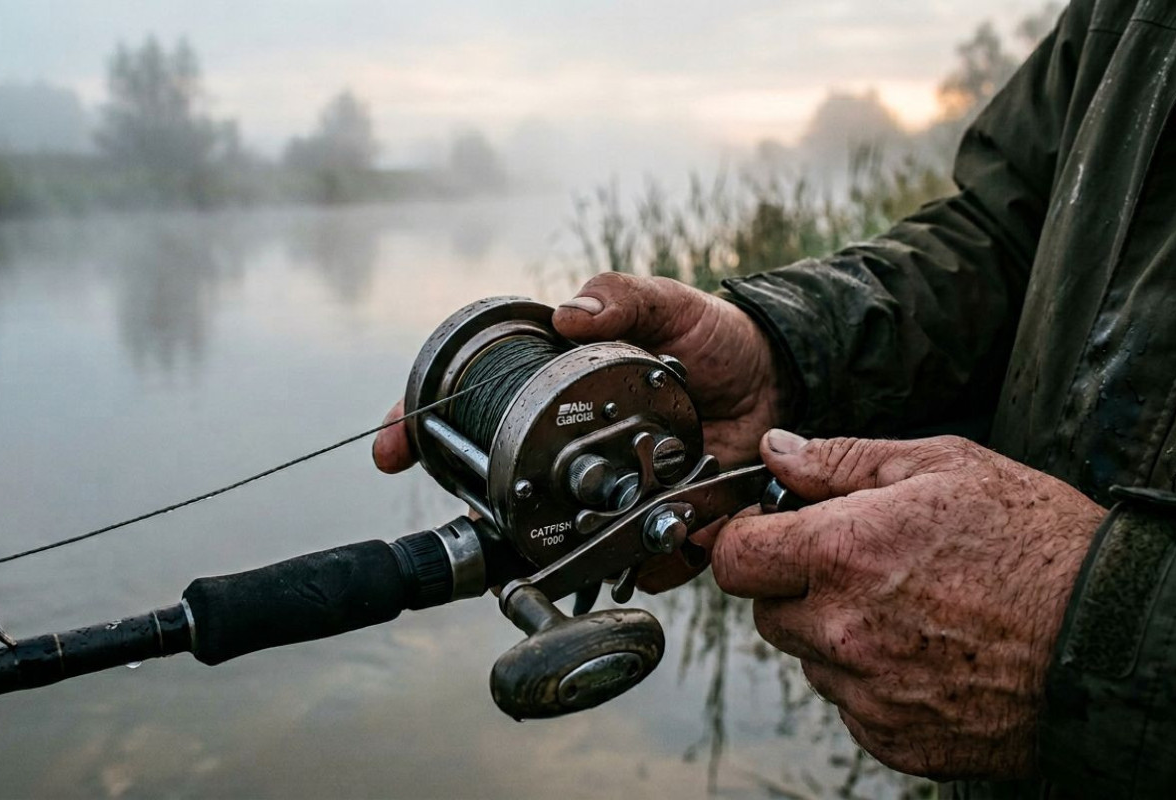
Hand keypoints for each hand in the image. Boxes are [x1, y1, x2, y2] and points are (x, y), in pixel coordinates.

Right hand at [372, 272, 790, 590]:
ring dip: (555, 548)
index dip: (423, 430)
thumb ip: (622, 298)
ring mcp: (610, 491)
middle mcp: (572, 449)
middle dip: (482, 507)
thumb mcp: (670, 304)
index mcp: (558, 393)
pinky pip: (638, 561)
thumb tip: (567, 313)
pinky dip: (641, 570)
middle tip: (474, 514)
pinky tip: (645, 561)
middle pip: (502, 485)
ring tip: (568, 546)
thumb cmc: (714, 339)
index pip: (473, 410)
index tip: (392, 449)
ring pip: (561, 536)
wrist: (783, 381)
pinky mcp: (658, 528)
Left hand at [709, 431, 1104, 778]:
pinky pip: (851, 706)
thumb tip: (776, 452)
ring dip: (835, 635)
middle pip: (766, 611)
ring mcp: (866, 693)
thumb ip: (842, 460)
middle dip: (796, 586)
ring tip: (909, 609)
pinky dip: (872, 682)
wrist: (1110, 634)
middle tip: (860, 567)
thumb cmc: (1036, 541)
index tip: (774, 531)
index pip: (734, 557)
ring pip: (810, 659)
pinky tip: (927, 653)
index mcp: (841, 553)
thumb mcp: (943, 465)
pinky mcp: (895, 738)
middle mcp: (841, 630)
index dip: (748, 538)